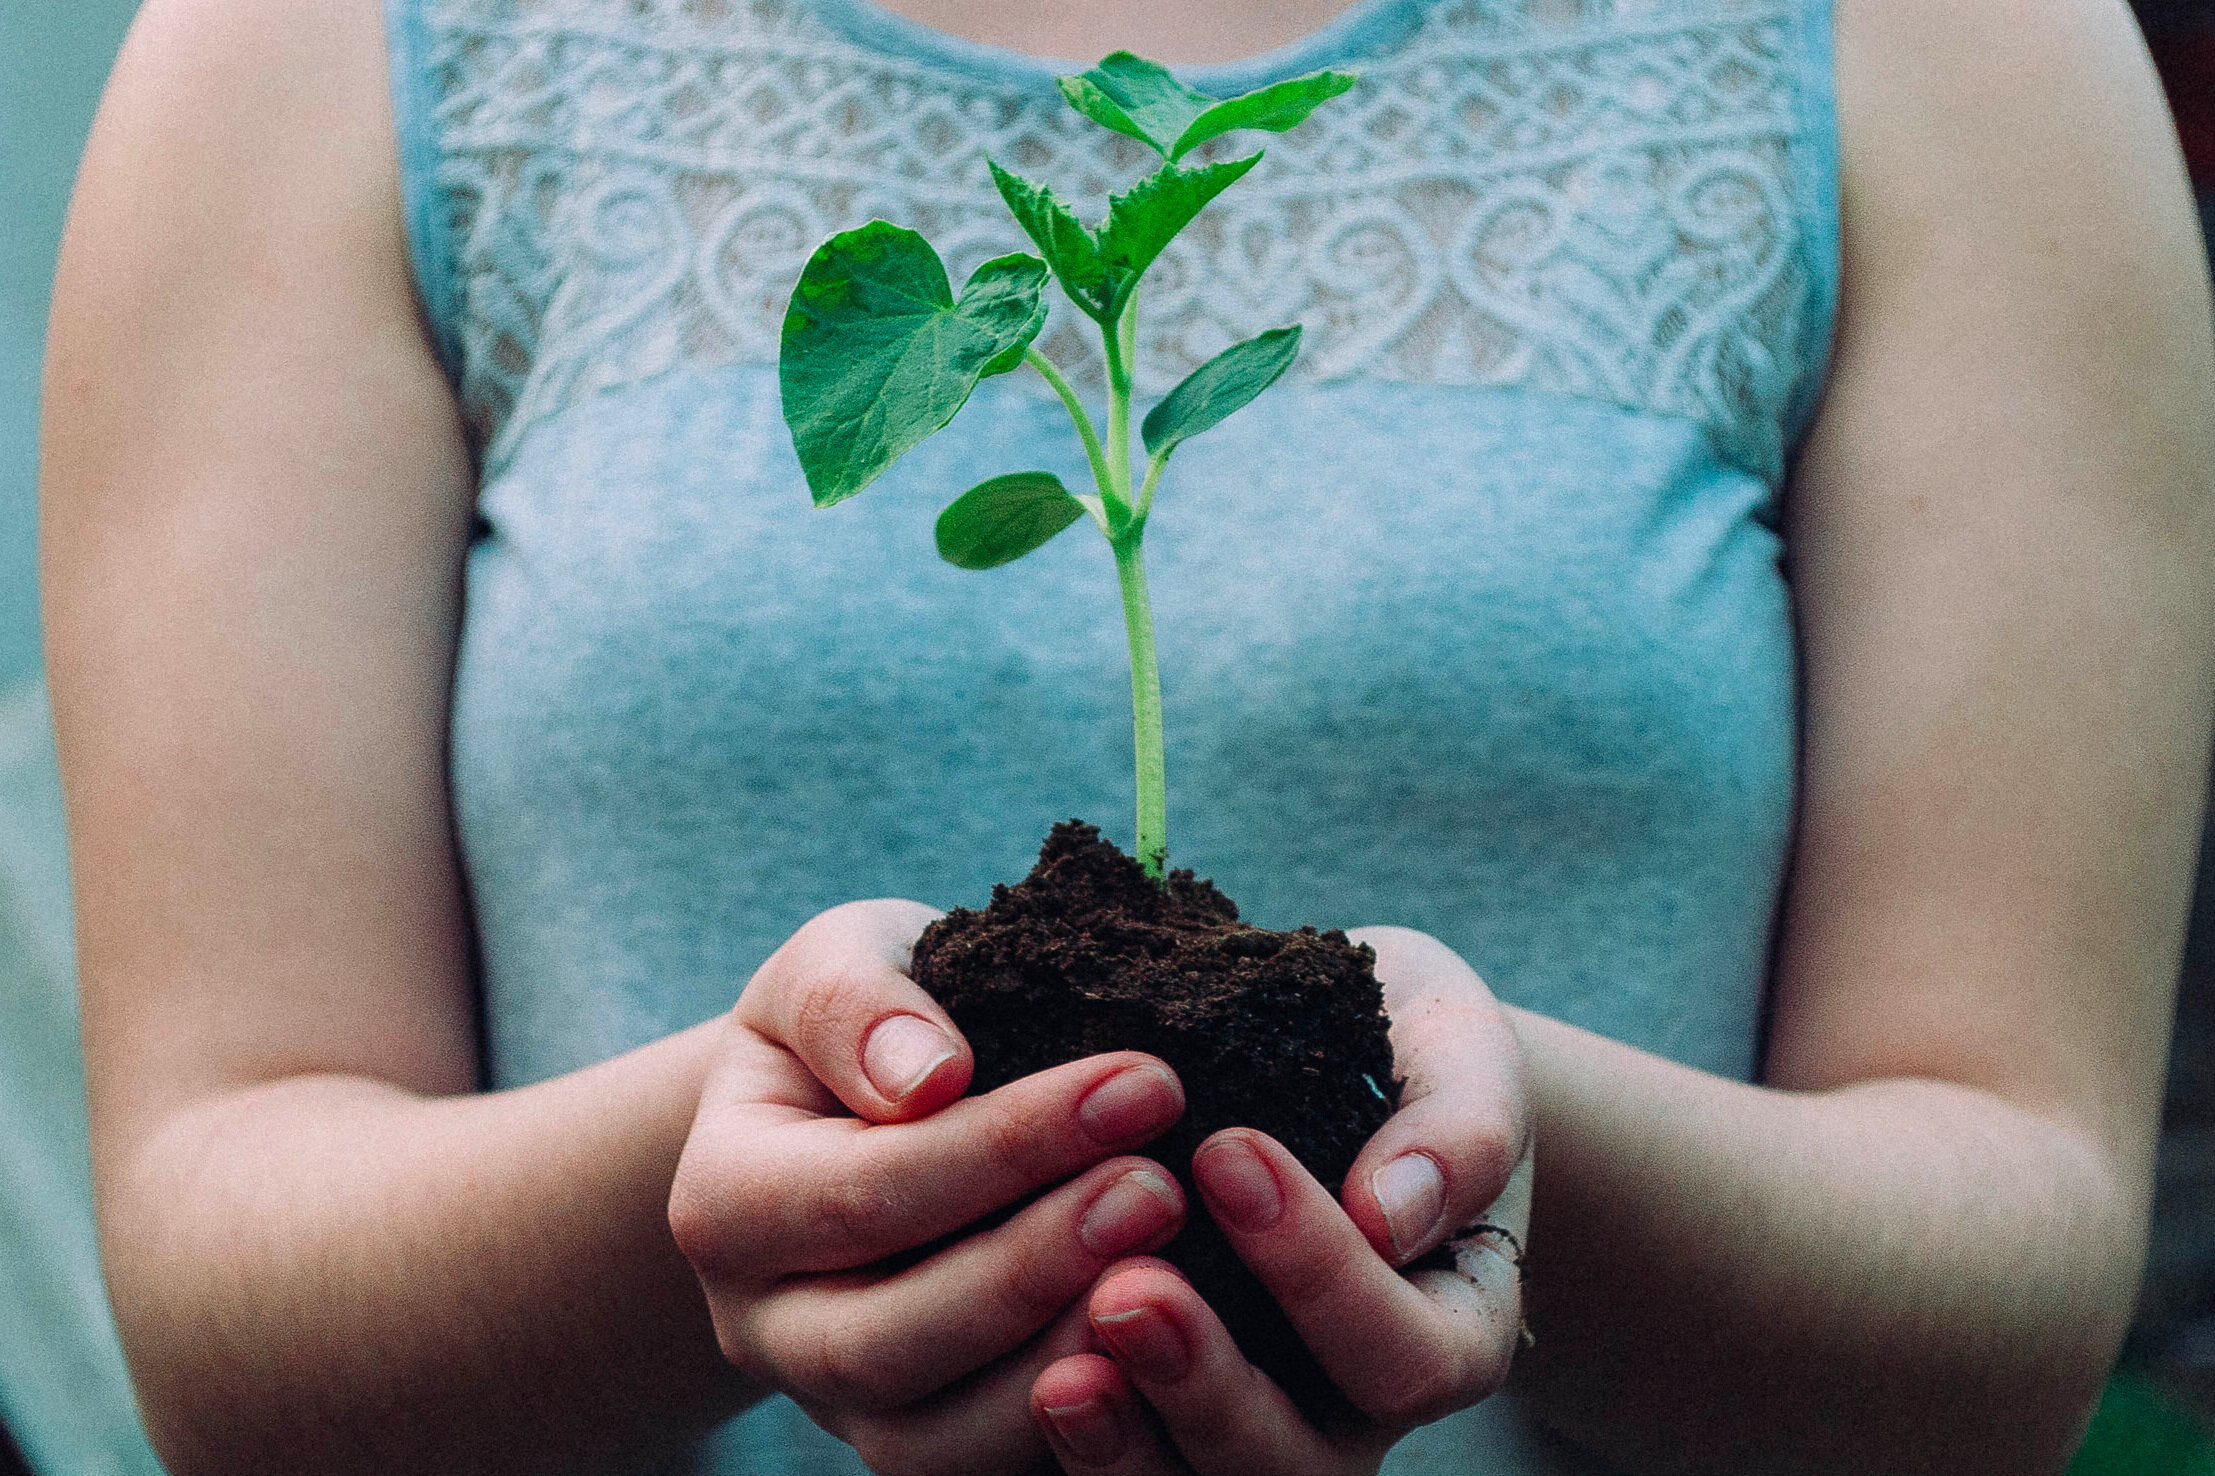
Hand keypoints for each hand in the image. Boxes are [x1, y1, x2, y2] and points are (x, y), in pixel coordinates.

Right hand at [668, 899, 1190, 1474]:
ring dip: (1060, 1362)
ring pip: (934, 1440)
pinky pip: (986, 1470)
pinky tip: (1166, 1356)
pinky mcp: (916, 1441)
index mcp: (724, 1201)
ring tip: (1174, 1274)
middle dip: (1037, 1265)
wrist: (854, 1109)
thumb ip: (856, 1002)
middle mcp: (762, 1325)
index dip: (1011, 1145)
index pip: (868, 1190)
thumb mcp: (835, 963)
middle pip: (889, 1338)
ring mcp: (834, 1403)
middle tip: (1162, 1189)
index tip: (1145, 1082)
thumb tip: (928, 1074)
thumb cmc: (864, 1024)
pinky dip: (1076, 1432)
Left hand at [1026, 925, 1531, 1473]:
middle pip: (1298, 1466)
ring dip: (1129, 1448)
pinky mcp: (1165, 1424)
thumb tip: (1390, 1214)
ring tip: (1062, 1377)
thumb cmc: (1403, 1045)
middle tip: (1127, 1291)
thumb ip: (1459, 1127)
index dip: (1322, 1276)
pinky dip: (1080, 1448)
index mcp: (1449, 1328)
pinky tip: (1033, 1387)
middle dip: (1209, 1386)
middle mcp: (1356, 1410)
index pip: (1407, 1356)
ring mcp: (1256, 1431)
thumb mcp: (1455, 1048)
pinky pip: (1126, 1473)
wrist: (1325, 1051)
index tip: (1227, 1150)